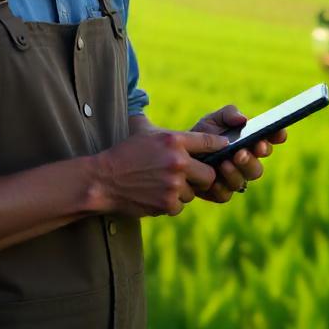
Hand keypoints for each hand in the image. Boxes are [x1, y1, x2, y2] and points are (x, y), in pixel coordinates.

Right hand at [91, 129, 227, 216]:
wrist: (103, 179)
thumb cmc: (125, 152)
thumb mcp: (145, 131)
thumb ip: (168, 130)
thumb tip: (180, 121)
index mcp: (174, 140)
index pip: (210, 142)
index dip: (220, 146)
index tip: (225, 149)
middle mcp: (178, 161)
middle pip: (209, 174)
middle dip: (202, 177)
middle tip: (189, 177)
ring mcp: (173, 184)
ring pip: (193, 192)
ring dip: (182, 192)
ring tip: (161, 184)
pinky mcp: (167, 203)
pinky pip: (180, 206)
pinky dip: (170, 204)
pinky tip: (154, 195)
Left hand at [190, 105, 287, 202]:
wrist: (179, 155)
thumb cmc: (201, 135)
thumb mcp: (213, 120)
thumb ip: (228, 115)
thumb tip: (243, 119)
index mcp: (250, 143)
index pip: (270, 140)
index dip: (277, 136)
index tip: (277, 134)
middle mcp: (247, 163)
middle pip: (258, 168)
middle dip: (250, 160)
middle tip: (240, 153)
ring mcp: (235, 179)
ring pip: (244, 181)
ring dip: (235, 172)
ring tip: (224, 162)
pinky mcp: (220, 193)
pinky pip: (226, 194)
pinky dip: (220, 186)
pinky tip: (212, 179)